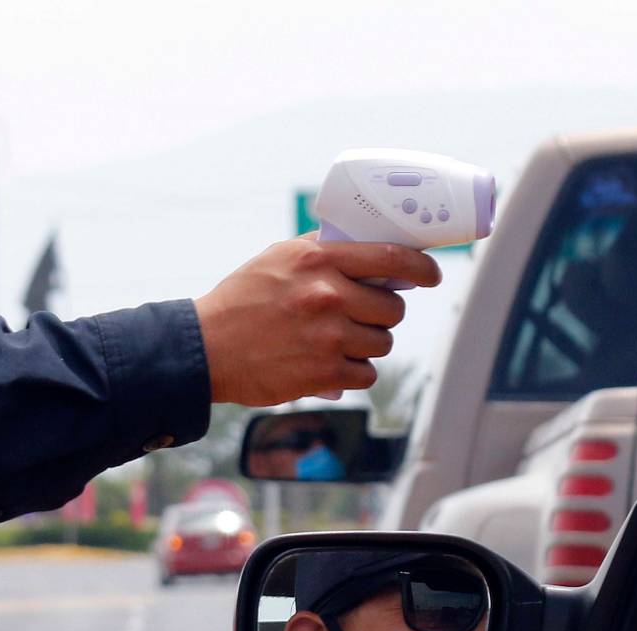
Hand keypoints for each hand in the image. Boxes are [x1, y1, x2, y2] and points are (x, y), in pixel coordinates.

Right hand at [194, 236, 440, 405]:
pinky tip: (326, 364)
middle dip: (380, 314)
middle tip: (357, 316)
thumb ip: (323, 252)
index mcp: (317, 259)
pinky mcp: (323, 372)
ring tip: (335, 342)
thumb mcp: (277, 259)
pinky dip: (351, 372)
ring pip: (381, 342)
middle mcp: (326, 295)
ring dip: (365, 345)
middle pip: (392, 307)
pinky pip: (365, 373)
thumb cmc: (241, 302)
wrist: (206, 349)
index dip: (421, 267)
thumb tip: (371, 251)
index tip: (430, 275)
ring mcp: (327, 336)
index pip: (391, 257)